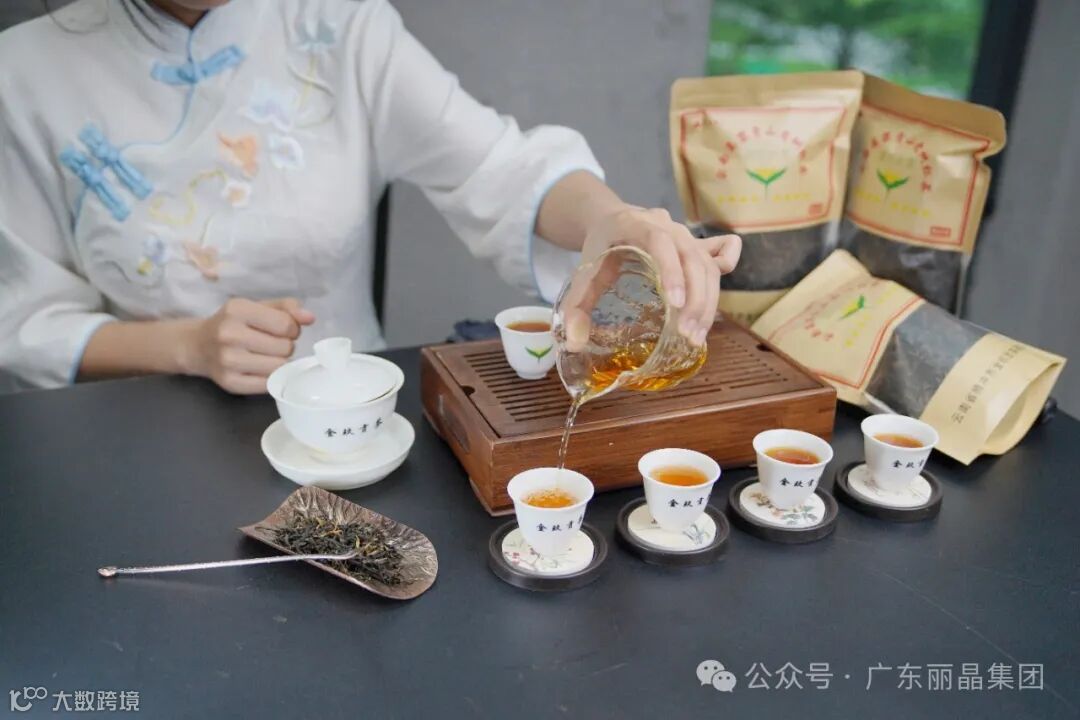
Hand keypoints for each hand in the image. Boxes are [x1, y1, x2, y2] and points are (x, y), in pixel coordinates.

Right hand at [180, 297, 314, 393]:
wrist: (197, 345)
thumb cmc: (233, 323)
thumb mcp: (256, 307)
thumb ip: (286, 308)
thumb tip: (310, 318)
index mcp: (237, 309)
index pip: (286, 325)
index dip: (293, 329)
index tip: (283, 330)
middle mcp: (229, 334)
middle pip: (285, 347)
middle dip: (285, 345)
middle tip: (271, 344)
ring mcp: (228, 361)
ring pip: (280, 366)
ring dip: (279, 362)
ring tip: (266, 355)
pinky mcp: (230, 383)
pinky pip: (269, 384)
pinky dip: (270, 377)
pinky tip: (259, 368)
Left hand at [564, 206, 740, 349]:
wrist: (612, 220)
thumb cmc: (600, 248)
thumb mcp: (584, 271)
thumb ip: (575, 306)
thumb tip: (572, 343)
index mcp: (638, 224)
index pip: (660, 241)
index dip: (671, 270)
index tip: (675, 303)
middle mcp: (669, 227)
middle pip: (692, 257)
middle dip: (695, 298)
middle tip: (687, 335)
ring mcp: (687, 236)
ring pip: (708, 265)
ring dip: (708, 301)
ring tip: (696, 336)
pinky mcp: (698, 247)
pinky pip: (721, 256)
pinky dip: (723, 278)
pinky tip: (713, 309)